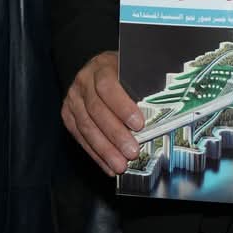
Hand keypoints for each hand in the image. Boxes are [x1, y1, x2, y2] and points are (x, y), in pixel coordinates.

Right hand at [62, 51, 140, 175]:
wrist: (99, 69)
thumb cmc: (123, 72)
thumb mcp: (134, 71)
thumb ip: (144, 86)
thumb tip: (164, 110)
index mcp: (102, 66)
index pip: (108, 86)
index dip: (122, 106)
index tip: (138, 124)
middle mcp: (83, 81)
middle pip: (96, 110)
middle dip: (115, 134)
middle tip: (132, 152)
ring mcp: (73, 99)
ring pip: (86, 126)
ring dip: (104, 149)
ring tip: (120, 165)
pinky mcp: (68, 115)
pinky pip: (80, 137)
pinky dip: (96, 154)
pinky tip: (108, 166)